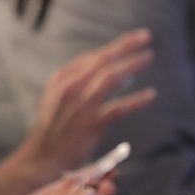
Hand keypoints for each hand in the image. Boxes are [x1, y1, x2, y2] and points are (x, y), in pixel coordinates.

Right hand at [13, 29, 156, 179]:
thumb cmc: (55, 129)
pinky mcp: (91, 123)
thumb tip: (122, 74)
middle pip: (102, 60)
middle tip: (146, 36)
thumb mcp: (58, 99)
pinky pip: (120, 107)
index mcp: (60, 79)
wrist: (43, 158)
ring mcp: (81, 105)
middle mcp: (70, 87)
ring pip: (111, 77)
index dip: (114, 47)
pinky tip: (151, 95)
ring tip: (148, 57)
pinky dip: (137, 100)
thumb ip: (82, 84)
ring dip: (132, 64)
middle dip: (126, 46)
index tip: (132, 40)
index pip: (91, 57)